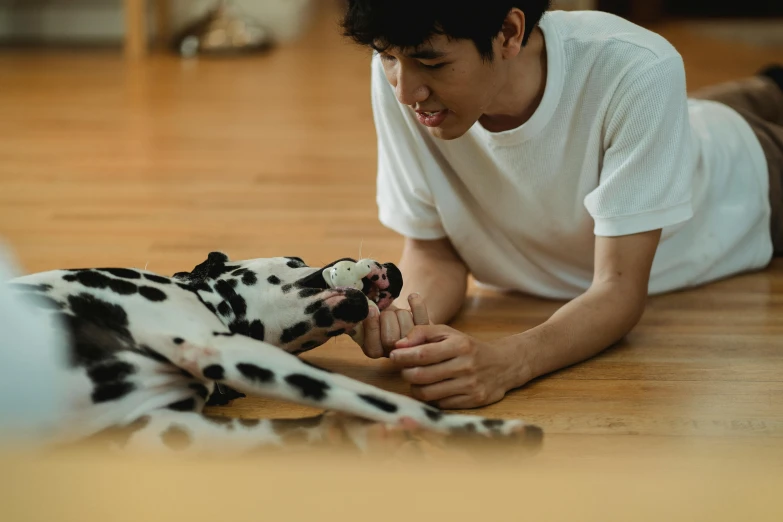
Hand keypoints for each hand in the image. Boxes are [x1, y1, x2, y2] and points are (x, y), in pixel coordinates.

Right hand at [360, 294, 429, 358]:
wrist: (385, 309)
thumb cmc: (369, 313)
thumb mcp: (358, 318)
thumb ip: (357, 321)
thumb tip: (364, 313)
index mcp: (374, 351)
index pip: (373, 347)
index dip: (372, 325)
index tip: (371, 309)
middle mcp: (394, 353)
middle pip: (390, 339)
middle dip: (386, 317)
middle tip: (383, 311)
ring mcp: (411, 344)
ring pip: (407, 328)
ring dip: (399, 313)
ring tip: (394, 311)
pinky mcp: (424, 331)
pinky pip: (423, 318)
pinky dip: (417, 305)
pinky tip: (412, 297)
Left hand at [389, 326, 523, 408]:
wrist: (503, 364)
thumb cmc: (468, 347)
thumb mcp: (449, 333)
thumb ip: (422, 333)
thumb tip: (398, 344)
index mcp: (460, 345)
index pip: (423, 354)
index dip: (403, 356)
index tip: (393, 356)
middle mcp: (466, 366)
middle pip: (422, 375)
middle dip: (406, 373)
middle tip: (404, 369)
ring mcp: (470, 385)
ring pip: (428, 393)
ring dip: (415, 387)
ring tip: (416, 379)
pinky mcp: (473, 401)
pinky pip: (440, 404)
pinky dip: (431, 397)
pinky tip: (433, 388)